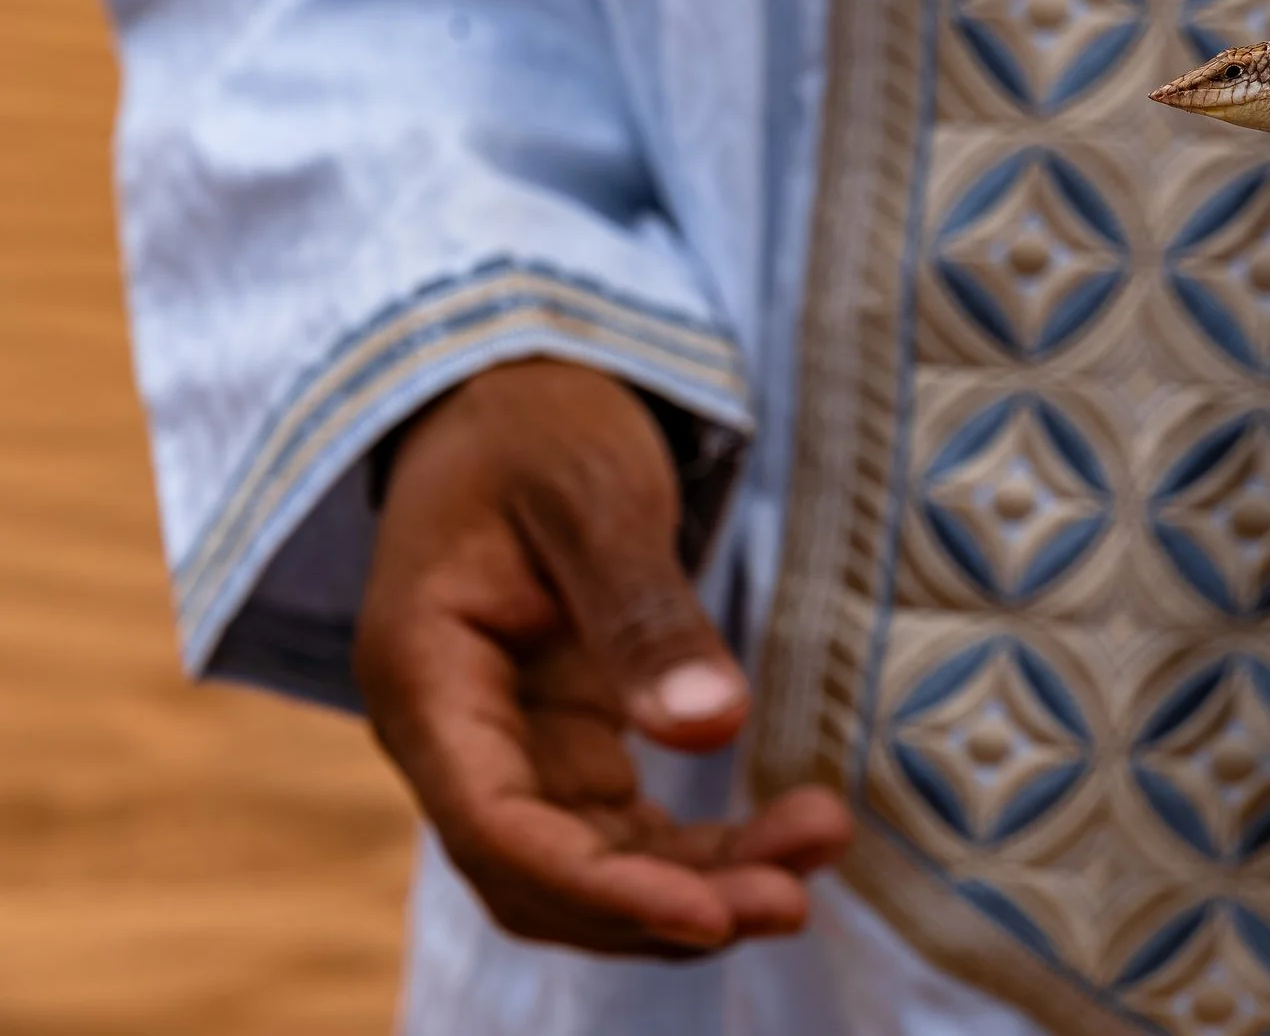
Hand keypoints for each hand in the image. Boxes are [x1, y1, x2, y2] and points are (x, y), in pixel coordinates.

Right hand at [354, 359, 849, 954]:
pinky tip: (784, 843)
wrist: (516, 397)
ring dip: (692, 889)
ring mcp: (504, 747)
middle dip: (663, 903)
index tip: (707, 910)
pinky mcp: (562, 746)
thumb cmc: (541, 428)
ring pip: (588, 866)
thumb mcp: (593, 496)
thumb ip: (641, 612)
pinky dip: (696, 854)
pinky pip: (621, 832)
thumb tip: (711, 726)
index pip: (495, 824)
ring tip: (807, 876)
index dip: (598, 885)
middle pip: (542, 871)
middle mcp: (450, 734)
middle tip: (791, 900)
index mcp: (424, 674)